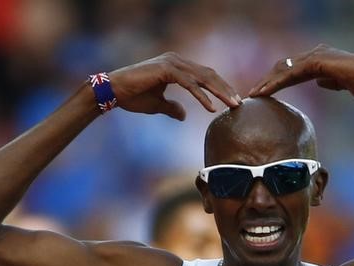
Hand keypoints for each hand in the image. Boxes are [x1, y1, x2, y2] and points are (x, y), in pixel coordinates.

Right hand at [108, 52, 240, 119]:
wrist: (113, 91)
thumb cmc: (133, 96)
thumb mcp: (158, 105)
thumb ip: (172, 108)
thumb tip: (184, 116)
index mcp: (176, 66)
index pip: (205, 76)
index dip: (220, 88)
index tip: (232, 101)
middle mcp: (176, 61)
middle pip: (208, 75)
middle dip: (225, 89)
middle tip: (239, 104)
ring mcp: (171, 63)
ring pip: (202, 78)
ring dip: (219, 92)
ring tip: (232, 105)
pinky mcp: (166, 70)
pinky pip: (189, 84)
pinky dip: (202, 96)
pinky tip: (211, 108)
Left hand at [249, 44, 353, 99]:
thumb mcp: (341, 83)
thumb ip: (328, 80)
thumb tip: (318, 82)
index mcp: (319, 58)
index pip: (292, 69)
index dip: (277, 80)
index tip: (264, 92)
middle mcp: (315, 54)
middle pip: (284, 67)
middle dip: (267, 80)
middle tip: (253, 94)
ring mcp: (315, 56)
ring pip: (284, 69)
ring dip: (267, 82)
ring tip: (254, 95)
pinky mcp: (316, 63)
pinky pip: (291, 74)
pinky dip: (276, 84)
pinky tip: (265, 92)